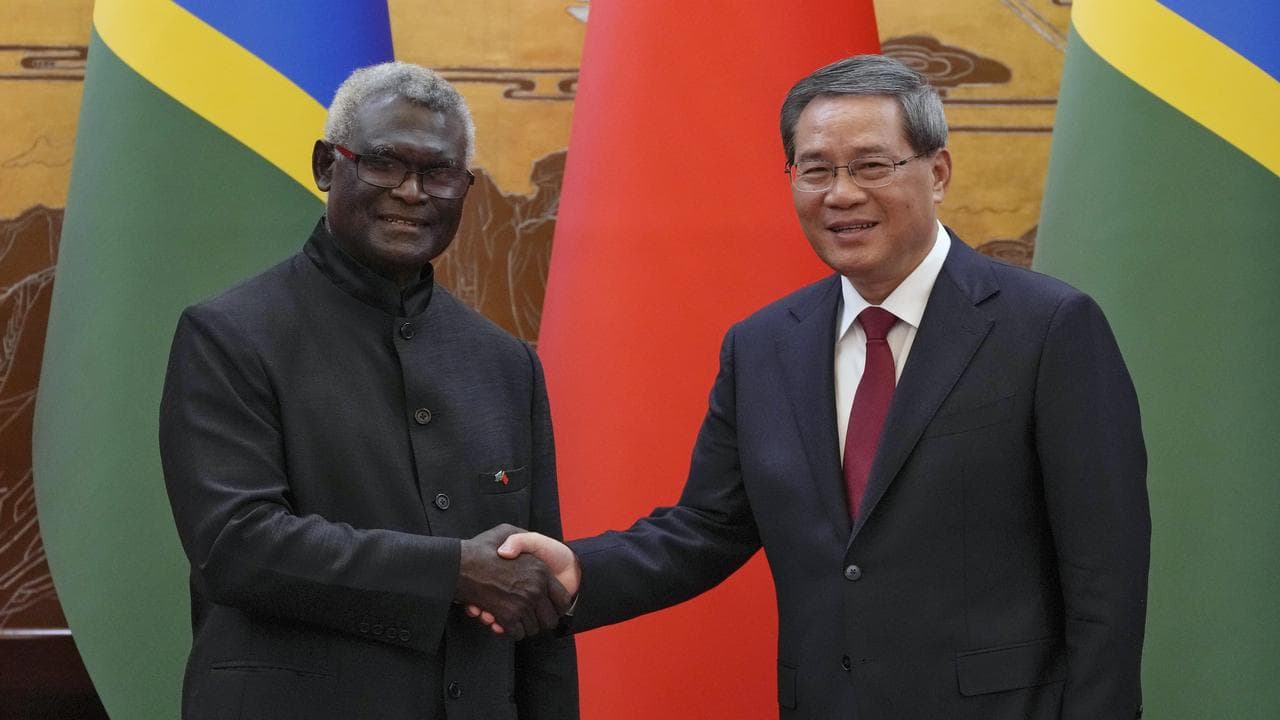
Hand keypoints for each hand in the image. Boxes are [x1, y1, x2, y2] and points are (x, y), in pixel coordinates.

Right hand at [455, 524, 570, 640]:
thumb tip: (529, 558)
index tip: (548, 609)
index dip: (556, 607)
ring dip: (525, 627)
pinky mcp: (508, 617)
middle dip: (541, 621)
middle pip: (550, 620)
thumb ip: (521, 541)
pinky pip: (517, 633)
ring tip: (516, 618)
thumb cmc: (481, 547)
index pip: (562, 599)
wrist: (458, 564)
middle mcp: (535, 589)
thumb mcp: (506, 532)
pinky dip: (511, 631)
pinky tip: (503, 622)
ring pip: (534, 629)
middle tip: (532, 618)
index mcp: (541, 571)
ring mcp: (522, 604)